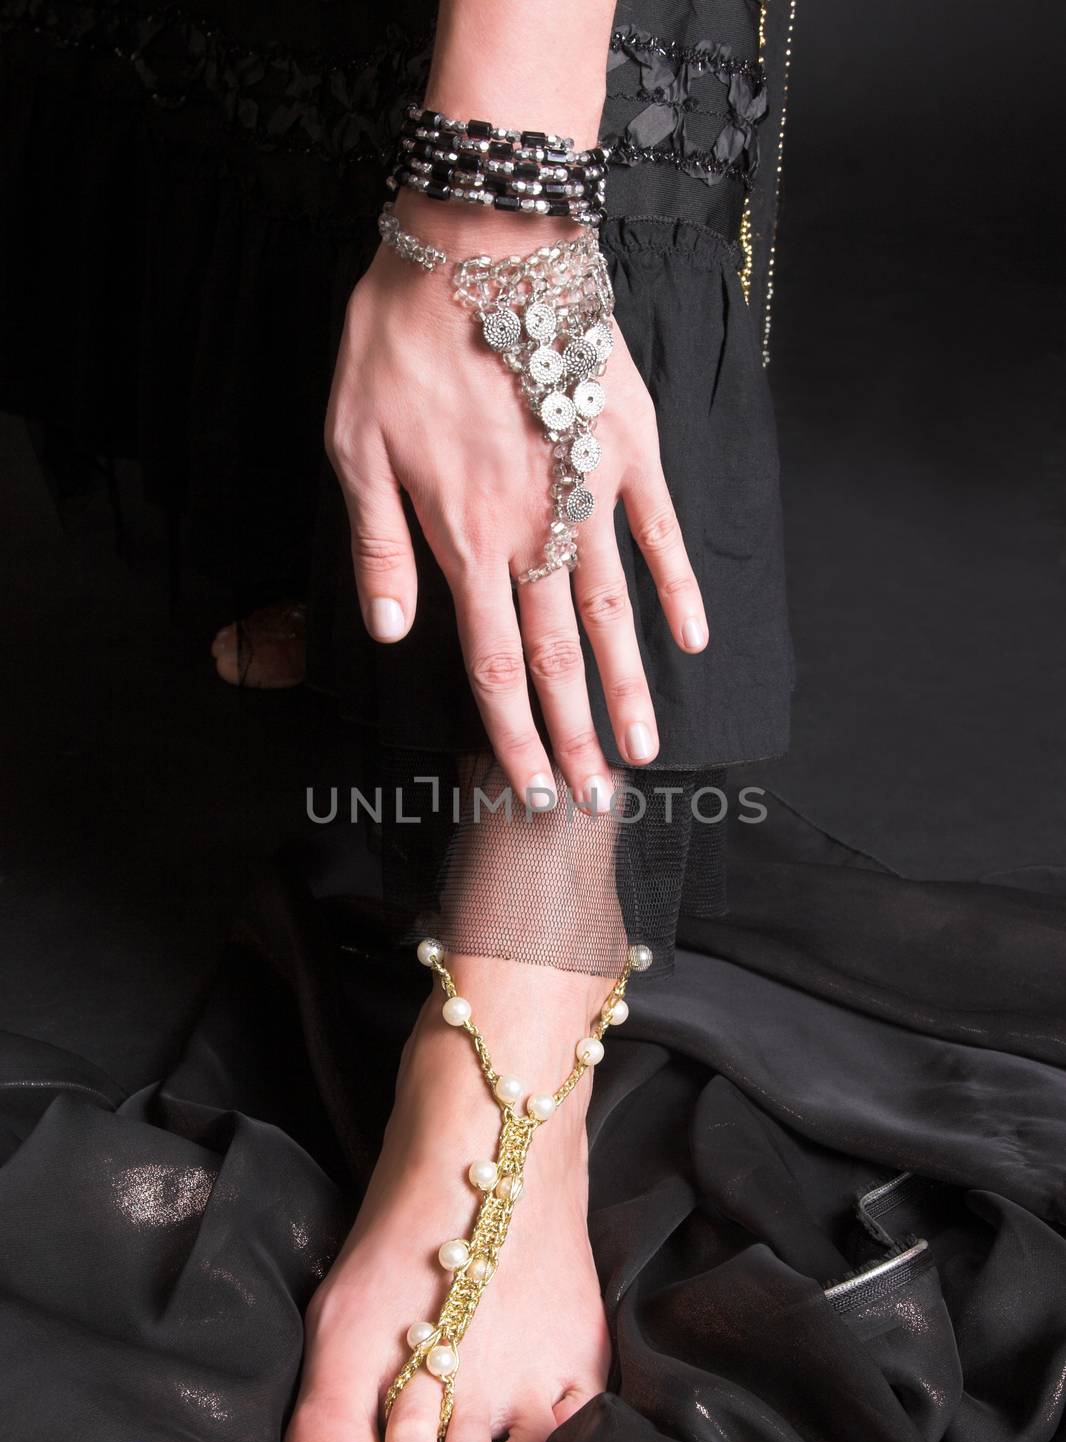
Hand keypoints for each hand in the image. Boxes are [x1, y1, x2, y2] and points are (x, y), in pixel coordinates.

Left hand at [325, 202, 708, 808]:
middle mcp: (534, 532)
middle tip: (601, 799)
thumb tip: (396, 633)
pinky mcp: (628, 448)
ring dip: (631, 686)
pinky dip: (677, 588)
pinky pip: (660, 532)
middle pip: (559, 658)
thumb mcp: (355, 445)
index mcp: (464, 540)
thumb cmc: (400, 337)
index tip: (536, 789)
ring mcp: (589, 492)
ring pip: (614, 613)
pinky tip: (694, 638)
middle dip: (577, 735)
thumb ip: (380, 548)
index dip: (515, 736)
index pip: (495, 665)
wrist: (478, 241)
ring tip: (650, 746)